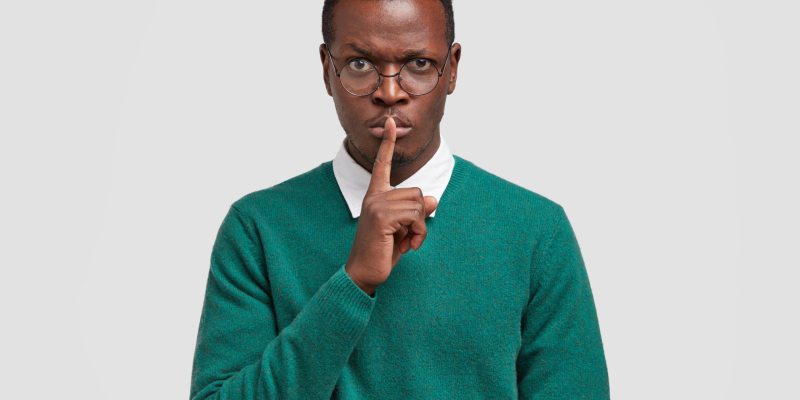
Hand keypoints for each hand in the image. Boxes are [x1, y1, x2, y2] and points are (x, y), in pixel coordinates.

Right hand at [344, 117, 437, 295]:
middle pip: (416, 192)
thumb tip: (433, 199)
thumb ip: (416, 213)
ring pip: (418, 203)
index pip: (382, 166)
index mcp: (375, 196)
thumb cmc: (383, 252)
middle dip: (420, 217)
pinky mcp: (381, 216)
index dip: (388, 144)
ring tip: (408, 243)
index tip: (392, 123)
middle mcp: (374, 197)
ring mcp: (376, 205)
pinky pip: (415, 215)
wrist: (364, 273)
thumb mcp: (404, 230)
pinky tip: (408, 246)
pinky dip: (418, 233)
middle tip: (409, 238)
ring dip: (420, 227)